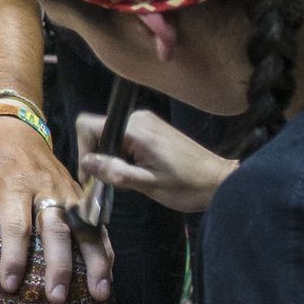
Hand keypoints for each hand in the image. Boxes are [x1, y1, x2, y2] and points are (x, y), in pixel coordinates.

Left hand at [0, 116, 111, 303]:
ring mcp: (66, 191)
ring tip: (99, 293)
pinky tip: (107, 274)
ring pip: (86, 227)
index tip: (10, 285)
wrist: (14, 126)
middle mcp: (44, 187)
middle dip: (59, 265)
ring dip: (95, 261)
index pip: (16, 224)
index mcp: (12, 182)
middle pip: (57, 229)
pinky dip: (105, 248)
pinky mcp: (78, 194)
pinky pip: (96, 222)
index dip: (14, 256)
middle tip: (57, 297)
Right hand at [76, 107, 234, 217]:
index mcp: (134, 128)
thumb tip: (85, 163)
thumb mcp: (148, 184)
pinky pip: (124, 137)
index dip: (83, 150)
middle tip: (111, 183)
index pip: (88, 125)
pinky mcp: (152, 128)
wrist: (219, 181)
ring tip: (129, 180)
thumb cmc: (186, 186)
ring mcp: (146, 121)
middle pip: (98, 130)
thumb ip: (115, 171)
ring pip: (111, 136)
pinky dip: (123, 155)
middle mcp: (137, 118)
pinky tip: (138, 172)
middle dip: (99, 157)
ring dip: (112, 158)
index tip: (92, 176)